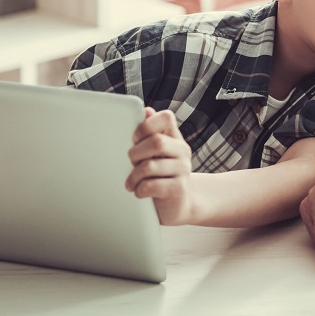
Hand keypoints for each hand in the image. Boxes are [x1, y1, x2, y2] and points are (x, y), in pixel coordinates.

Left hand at [125, 108, 194, 224]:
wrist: (179, 205)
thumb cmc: (161, 176)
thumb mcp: (156, 153)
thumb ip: (150, 133)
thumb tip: (146, 110)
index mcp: (175, 138)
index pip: (166, 117)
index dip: (147, 125)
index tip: (135, 138)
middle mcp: (182, 151)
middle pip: (156, 142)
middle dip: (136, 153)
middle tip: (132, 163)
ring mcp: (182, 171)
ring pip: (149, 166)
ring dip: (134, 175)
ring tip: (132, 182)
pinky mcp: (178, 190)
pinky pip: (151, 186)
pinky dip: (139, 189)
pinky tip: (139, 192)